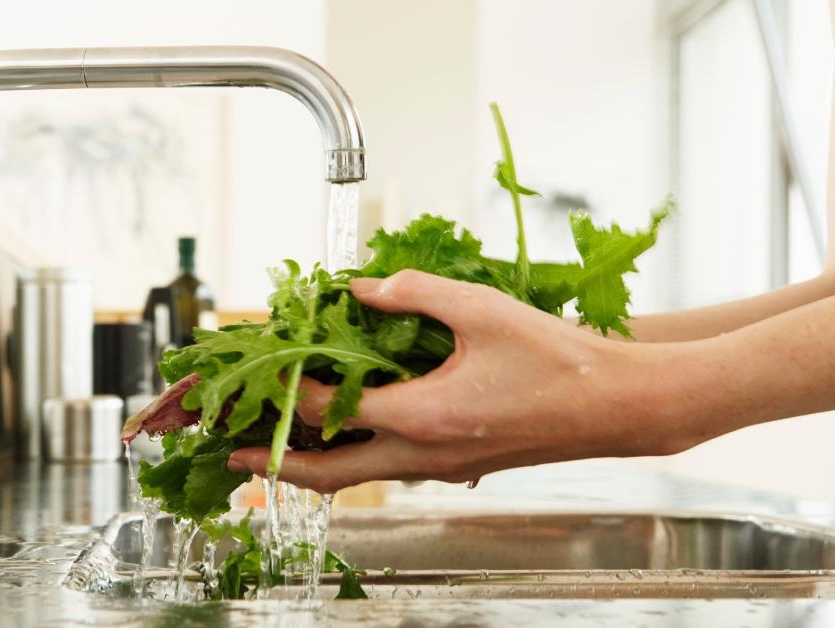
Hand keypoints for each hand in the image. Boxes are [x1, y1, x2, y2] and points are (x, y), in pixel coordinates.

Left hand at [227, 270, 712, 492]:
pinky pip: (386, 468)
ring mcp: (439, 468)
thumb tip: (357, 285)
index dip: (285, 388)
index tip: (255, 371)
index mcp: (421, 417)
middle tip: (233, 455)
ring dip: (311, 462)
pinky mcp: (455, 466)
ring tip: (277, 443)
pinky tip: (346, 429)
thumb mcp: (480, 309)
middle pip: (326, 473)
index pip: (327, 408)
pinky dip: (352, 457)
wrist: (618, 406)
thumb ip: (411, 292)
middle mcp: (422, 455)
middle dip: (274, 465)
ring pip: (355, 477)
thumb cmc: (558, 358)